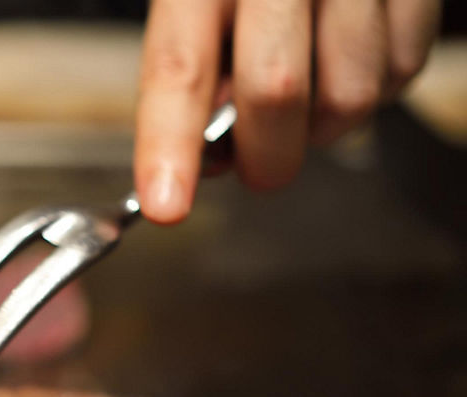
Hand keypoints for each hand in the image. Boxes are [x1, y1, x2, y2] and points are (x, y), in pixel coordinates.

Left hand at [134, 0, 440, 223]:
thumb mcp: (202, 0)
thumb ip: (195, 66)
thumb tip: (206, 153)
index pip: (180, 67)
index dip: (170, 144)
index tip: (166, 204)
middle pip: (275, 91)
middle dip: (265, 155)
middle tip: (257, 166)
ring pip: (350, 94)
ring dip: (323, 125)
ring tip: (305, 95)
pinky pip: (402, 70)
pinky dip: (374, 89)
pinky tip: (346, 61)